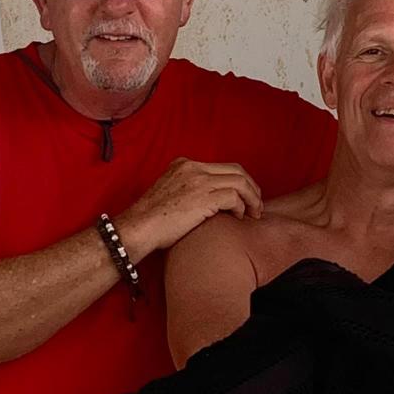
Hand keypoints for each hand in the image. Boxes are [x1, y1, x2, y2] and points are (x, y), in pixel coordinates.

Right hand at [117, 158, 262, 254]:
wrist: (137, 228)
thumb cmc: (151, 220)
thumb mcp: (169, 193)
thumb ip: (188, 189)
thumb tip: (211, 202)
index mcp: (184, 164)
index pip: (222, 167)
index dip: (239, 181)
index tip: (244, 197)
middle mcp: (193, 168)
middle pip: (236, 170)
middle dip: (252, 187)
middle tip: (256, 205)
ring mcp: (198, 181)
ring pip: (240, 182)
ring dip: (252, 199)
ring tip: (255, 213)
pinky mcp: (203, 197)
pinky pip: (234, 197)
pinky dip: (241, 207)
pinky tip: (239, 218)